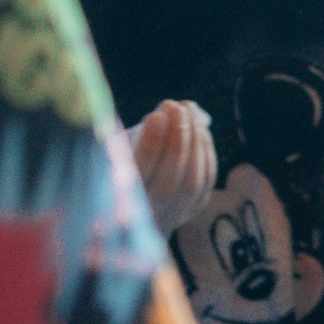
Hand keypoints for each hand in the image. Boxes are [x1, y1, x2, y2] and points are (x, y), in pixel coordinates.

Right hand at [129, 99, 216, 234]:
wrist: (135, 204)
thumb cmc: (119, 166)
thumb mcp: (118, 151)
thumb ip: (134, 136)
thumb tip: (163, 111)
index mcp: (119, 202)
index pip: (137, 176)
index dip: (150, 145)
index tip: (156, 115)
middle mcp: (147, 215)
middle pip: (169, 183)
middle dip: (177, 140)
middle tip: (177, 108)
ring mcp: (173, 214)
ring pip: (192, 183)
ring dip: (194, 142)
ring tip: (189, 111)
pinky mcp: (193, 207)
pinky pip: (206, 181)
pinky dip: (205, 152)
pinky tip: (200, 127)